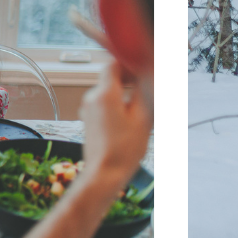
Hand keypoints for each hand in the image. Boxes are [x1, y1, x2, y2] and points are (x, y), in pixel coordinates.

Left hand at [87, 62, 152, 181]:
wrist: (104, 175)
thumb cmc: (123, 150)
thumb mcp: (142, 116)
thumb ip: (144, 89)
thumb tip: (149, 72)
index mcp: (105, 93)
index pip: (114, 63)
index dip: (129, 61)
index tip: (144, 67)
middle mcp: (92, 98)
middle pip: (112, 76)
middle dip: (130, 78)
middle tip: (148, 86)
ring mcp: (89, 110)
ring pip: (110, 91)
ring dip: (126, 92)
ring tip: (143, 106)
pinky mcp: (90, 120)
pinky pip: (105, 103)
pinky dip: (118, 104)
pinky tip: (132, 118)